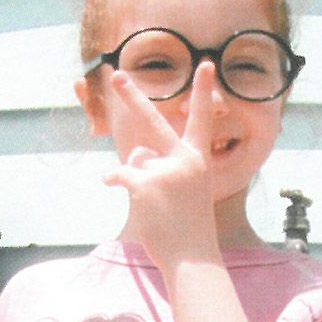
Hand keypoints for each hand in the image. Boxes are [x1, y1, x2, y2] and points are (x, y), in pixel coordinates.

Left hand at [103, 61, 221, 270]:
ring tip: (154, 204)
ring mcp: (164, 170)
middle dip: (132, 96)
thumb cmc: (190, 227)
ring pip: (135, 160)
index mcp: (198, 160)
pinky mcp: (144, 184)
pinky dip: (115, 182)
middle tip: (116, 75)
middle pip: (153, 121)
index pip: (201, 119)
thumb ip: (163, 166)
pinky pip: (119, 174)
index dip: (203, 92)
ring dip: (136, 178)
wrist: (192, 257)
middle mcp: (183, 159)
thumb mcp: (186, 191)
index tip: (206, 64)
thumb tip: (135, 154)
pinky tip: (119, 192)